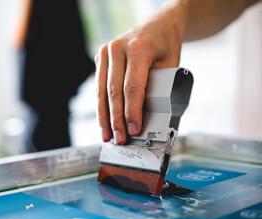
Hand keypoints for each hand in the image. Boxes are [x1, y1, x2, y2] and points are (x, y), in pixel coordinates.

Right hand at [95, 2, 186, 144]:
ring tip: (107, 136)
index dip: (132, 111)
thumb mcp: (171, 66)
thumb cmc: (165, 47)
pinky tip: (103, 121)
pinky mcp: (100, 58)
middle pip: (114, 91)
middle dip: (116, 119)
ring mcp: (106, 51)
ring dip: (104, 116)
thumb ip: (161, 89)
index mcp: (138, 48)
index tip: (134, 130)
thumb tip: (151, 121)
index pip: (133, 86)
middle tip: (119, 139)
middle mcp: (117, 48)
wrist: (156, 26)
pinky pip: (99, 87)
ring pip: (102, 91)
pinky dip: (101, 106)